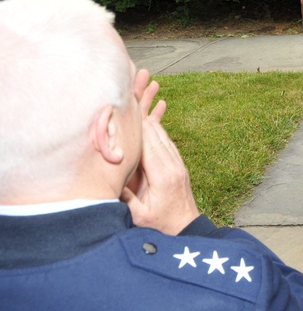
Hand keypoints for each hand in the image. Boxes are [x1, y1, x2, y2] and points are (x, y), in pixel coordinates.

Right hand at [120, 77, 199, 234]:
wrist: (186, 231)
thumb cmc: (161, 227)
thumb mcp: (139, 217)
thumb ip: (126, 198)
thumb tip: (108, 178)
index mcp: (163, 174)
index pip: (148, 141)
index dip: (137, 121)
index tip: (128, 101)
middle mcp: (172, 163)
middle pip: (156, 129)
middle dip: (146, 105)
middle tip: (141, 79)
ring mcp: (176, 163)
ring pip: (162, 131)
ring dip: (154, 109)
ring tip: (150, 85)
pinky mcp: (176, 165)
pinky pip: (166, 140)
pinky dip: (159, 124)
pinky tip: (155, 111)